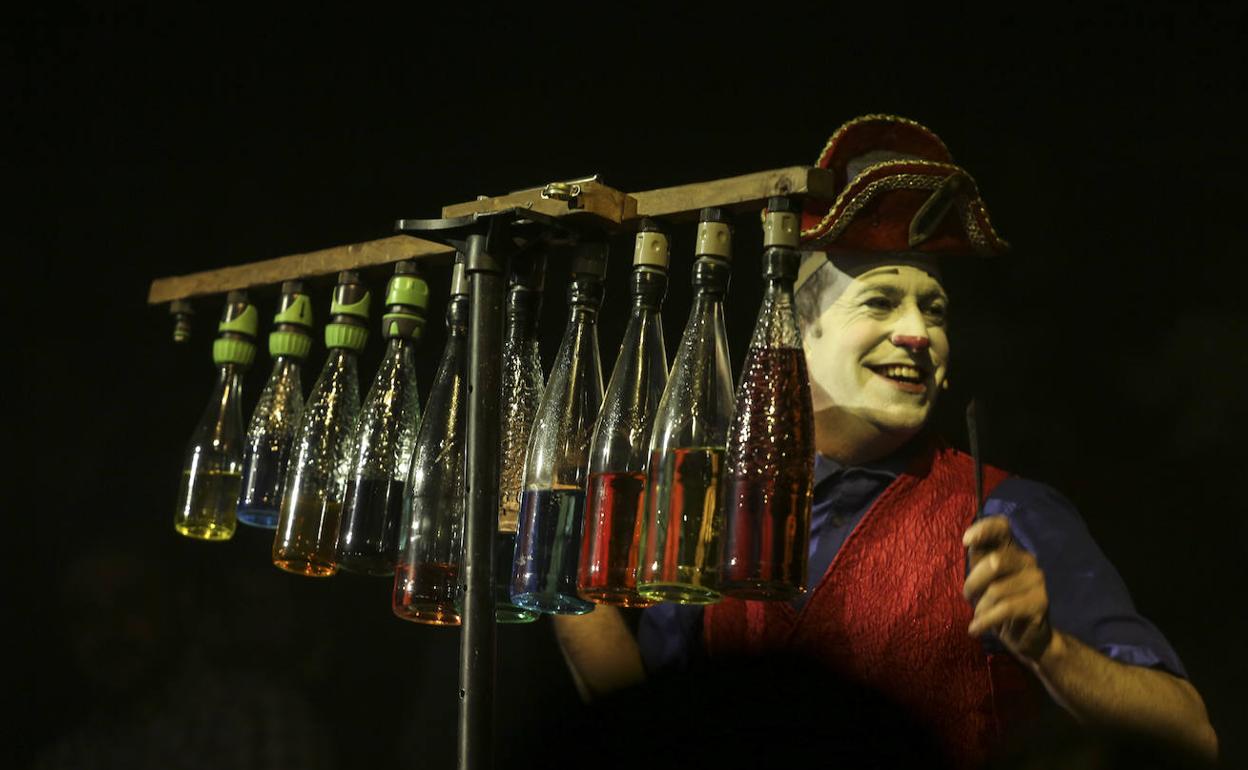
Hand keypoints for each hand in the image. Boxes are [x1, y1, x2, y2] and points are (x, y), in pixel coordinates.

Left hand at [962, 515, 1052, 663]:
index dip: (985, 529)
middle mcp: (1028, 560)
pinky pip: (1005, 609)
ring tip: (979, 616)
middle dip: (974, 582)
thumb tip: (970, 541)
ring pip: (996, 590)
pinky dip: (985, 620)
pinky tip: (975, 629)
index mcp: (1012, 550)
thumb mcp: (983, 580)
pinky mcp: (1040, 603)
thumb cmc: (998, 604)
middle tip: (969, 597)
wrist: (1027, 637)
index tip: (966, 542)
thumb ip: (978, 560)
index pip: (1002, 527)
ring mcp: (1037, 581)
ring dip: (980, 607)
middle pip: (995, 562)